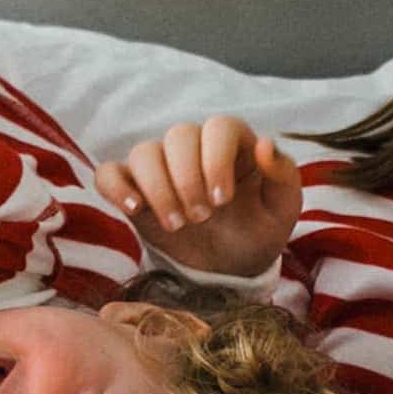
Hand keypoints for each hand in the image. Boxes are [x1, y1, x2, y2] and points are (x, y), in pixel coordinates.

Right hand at [98, 118, 299, 274]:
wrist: (231, 266)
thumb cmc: (259, 230)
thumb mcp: (283, 208)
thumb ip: (282, 174)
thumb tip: (265, 143)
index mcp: (233, 143)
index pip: (219, 127)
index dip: (216, 159)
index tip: (223, 200)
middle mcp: (194, 147)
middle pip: (179, 136)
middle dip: (188, 180)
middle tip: (202, 218)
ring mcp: (160, 166)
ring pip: (144, 152)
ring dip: (157, 188)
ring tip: (176, 225)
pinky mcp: (133, 189)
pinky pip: (109, 172)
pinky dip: (114, 186)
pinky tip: (132, 208)